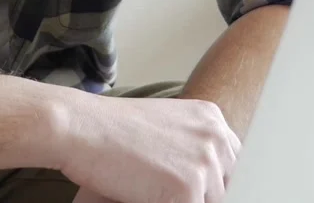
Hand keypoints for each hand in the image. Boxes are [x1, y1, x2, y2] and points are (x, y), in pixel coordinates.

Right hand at [56, 94, 240, 202]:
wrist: (80, 127)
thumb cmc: (110, 132)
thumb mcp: (164, 133)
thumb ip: (191, 153)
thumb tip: (205, 188)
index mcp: (210, 118)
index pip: (233, 165)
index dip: (211, 183)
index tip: (192, 188)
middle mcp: (214, 136)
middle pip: (225, 188)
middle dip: (198, 194)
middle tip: (162, 189)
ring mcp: (205, 162)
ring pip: (210, 202)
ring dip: (181, 201)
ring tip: (145, 188)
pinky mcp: (189, 189)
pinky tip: (141, 195)